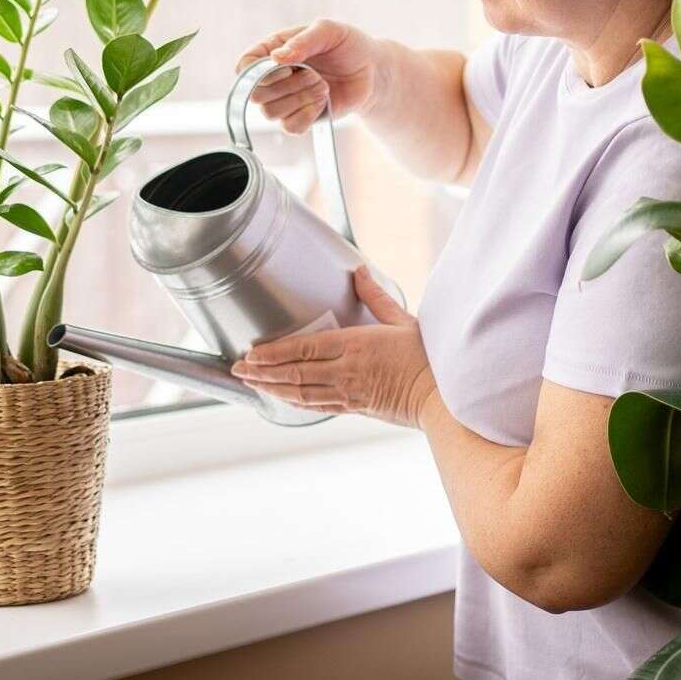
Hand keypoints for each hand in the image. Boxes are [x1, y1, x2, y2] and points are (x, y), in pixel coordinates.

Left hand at [228, 266, 438, 427]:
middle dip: (262, 371)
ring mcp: (348, 393)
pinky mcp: (354, 408)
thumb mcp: (402, 320)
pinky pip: (317, 406)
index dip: (273, 352)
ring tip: (250, 382)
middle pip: (294, 372)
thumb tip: (358, 270)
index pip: (303, 348)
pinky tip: (281, 398)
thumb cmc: (426, 358)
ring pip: (300, 392)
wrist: (442, 399)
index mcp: (355, 345)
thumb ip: (375, 296)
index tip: (252, 352)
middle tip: (238, 369)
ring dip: (271, 388)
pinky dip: (294, 401)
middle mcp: (346, 371)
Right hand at [234, 18, 384, 133]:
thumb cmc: (348, 45)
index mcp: (273, 50)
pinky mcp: (299, 118)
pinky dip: (308, 115)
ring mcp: (285, 100)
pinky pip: (290, 127)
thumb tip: (276, 58)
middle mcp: (274, 77)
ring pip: (270, 113)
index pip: (245, 65)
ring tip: (322, 86)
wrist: (372, 70)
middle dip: (288, 85)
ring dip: (300, 99)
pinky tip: (323, 102)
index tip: (287, 66)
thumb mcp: (329, 31)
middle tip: (314, 74)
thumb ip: (303, 41)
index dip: (259, 71)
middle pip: (256, 94)